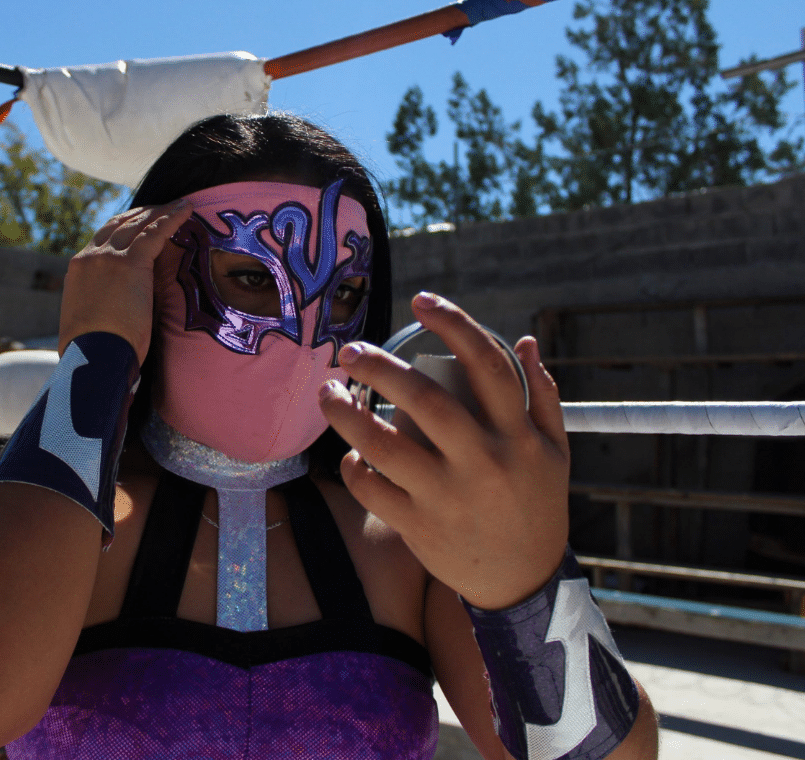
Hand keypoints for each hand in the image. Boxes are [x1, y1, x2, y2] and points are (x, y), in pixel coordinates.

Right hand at [58, 200, 190, 361]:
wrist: (93, 357)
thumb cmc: (93, 352)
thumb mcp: (87, 322)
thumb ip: (96, 305)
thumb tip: (107, 314)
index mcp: (77, 269)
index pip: (103, 238)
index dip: (124, 227)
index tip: (140, 223)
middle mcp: (90, 257)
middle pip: (120, 224)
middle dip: (143, 214)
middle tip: (162, 209)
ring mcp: (108, 257)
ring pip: (138, 224)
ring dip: (160, 212)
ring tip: (179, 206)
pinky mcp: (129, 263)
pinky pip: (155, 232)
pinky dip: (172, 218)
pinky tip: (186, 210)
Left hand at [318, 292, 569, 609]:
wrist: (521, 582)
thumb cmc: (536, 504)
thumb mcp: (555, 451)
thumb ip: (542, 395)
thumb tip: (524, 339)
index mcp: (518, 436)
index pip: (488, 366)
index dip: (456, 325)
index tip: (422, 300)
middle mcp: (483, 462)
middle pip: (425, 400)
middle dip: (380, 368)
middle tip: (350, 350)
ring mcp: (448, 496)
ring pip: (385, 446)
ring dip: (347, 415)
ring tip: (327, 393)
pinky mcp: (419, 527)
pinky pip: (372, 489)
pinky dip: (352, 467)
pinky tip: (348, 451)